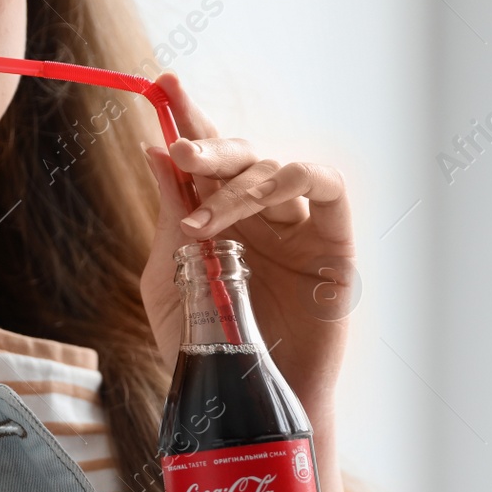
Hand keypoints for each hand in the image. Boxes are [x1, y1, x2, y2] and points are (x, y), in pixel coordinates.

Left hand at [138, 72, 357, 431]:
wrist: (246, 405)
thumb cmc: (209, 351)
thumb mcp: (171, 280)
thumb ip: (170, 217)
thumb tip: (155, 152)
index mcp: (221, 219)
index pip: (208, 158)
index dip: (190, 118)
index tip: (164, 86)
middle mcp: (262, 215)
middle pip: (243, 153)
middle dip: (211, 142)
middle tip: (181, 149)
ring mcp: (300, 226)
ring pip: (279, 166)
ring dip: (241, 180)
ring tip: (205, 219)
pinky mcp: (336, 243)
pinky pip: (326, 185)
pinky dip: (292, 182)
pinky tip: (258, 210)